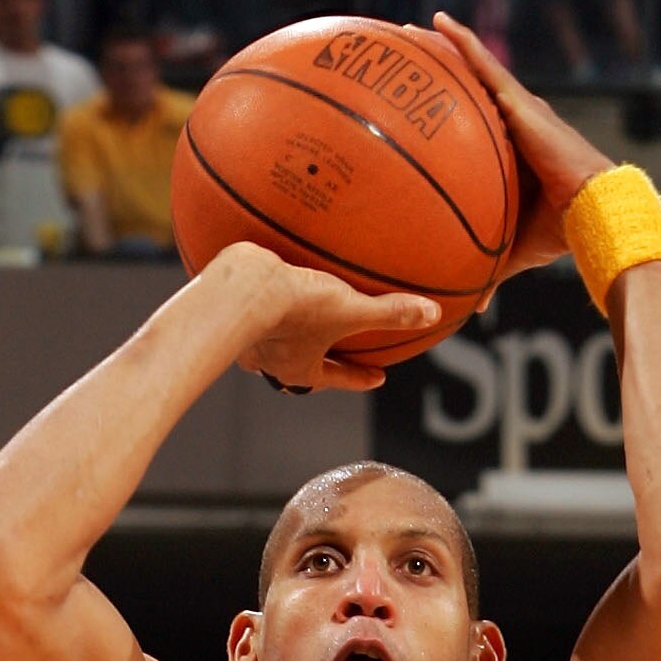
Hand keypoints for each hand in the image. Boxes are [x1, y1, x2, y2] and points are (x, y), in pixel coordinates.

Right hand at [214, 243, 438, 391]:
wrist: (240, 288)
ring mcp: (247, 340)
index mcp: (300, 370)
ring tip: (296, 316)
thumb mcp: (350, 309)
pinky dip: (260, 302)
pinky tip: (263, 282)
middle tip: (334, 350)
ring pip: (272, 342)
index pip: (336, 379)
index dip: (359, 378)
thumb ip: (390, 313)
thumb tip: (431, 314)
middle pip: (301, 367)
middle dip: (318, 359)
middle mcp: (271, 363)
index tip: (378, 376)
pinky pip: (249, 311)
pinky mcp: (228, 311)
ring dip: (286, 332)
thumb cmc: (296, 308)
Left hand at [431, 14, 612, 278]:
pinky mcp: (521, 101)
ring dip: (446, 48)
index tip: (426, 109)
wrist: (595, 212)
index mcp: (518, 153)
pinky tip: (437, 24)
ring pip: (476, 68)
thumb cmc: (563, 233)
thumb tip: (470, 306)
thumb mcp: (515, 250)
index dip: (455, 114)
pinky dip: (461, 43)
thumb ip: (490, 268)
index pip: (481, 127)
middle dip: (443, 72)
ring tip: (413, 29)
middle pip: (473, 89)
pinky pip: (484, 64)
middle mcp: (518, 123)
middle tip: (408, 58)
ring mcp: (520, 108)